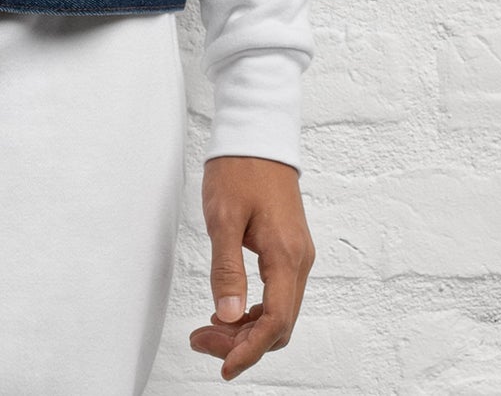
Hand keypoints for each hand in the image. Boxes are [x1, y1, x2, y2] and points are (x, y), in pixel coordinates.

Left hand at [188, 154, 314, 379]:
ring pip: (279, 311)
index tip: (225, 367)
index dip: (251, 349)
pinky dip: (254, 309)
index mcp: (286, 255)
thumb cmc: (239, 169)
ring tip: (208, 330)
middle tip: (202, 342)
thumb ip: (227, 269)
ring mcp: (297, 255)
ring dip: (247, 327)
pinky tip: (228, 309)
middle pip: (279, 323)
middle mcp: (299, 260)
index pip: (277, 320)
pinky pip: (277, 293)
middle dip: (243, 342)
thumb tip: (228, 316)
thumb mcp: (223, 218)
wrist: (257, 134)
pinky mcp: (289, 249)